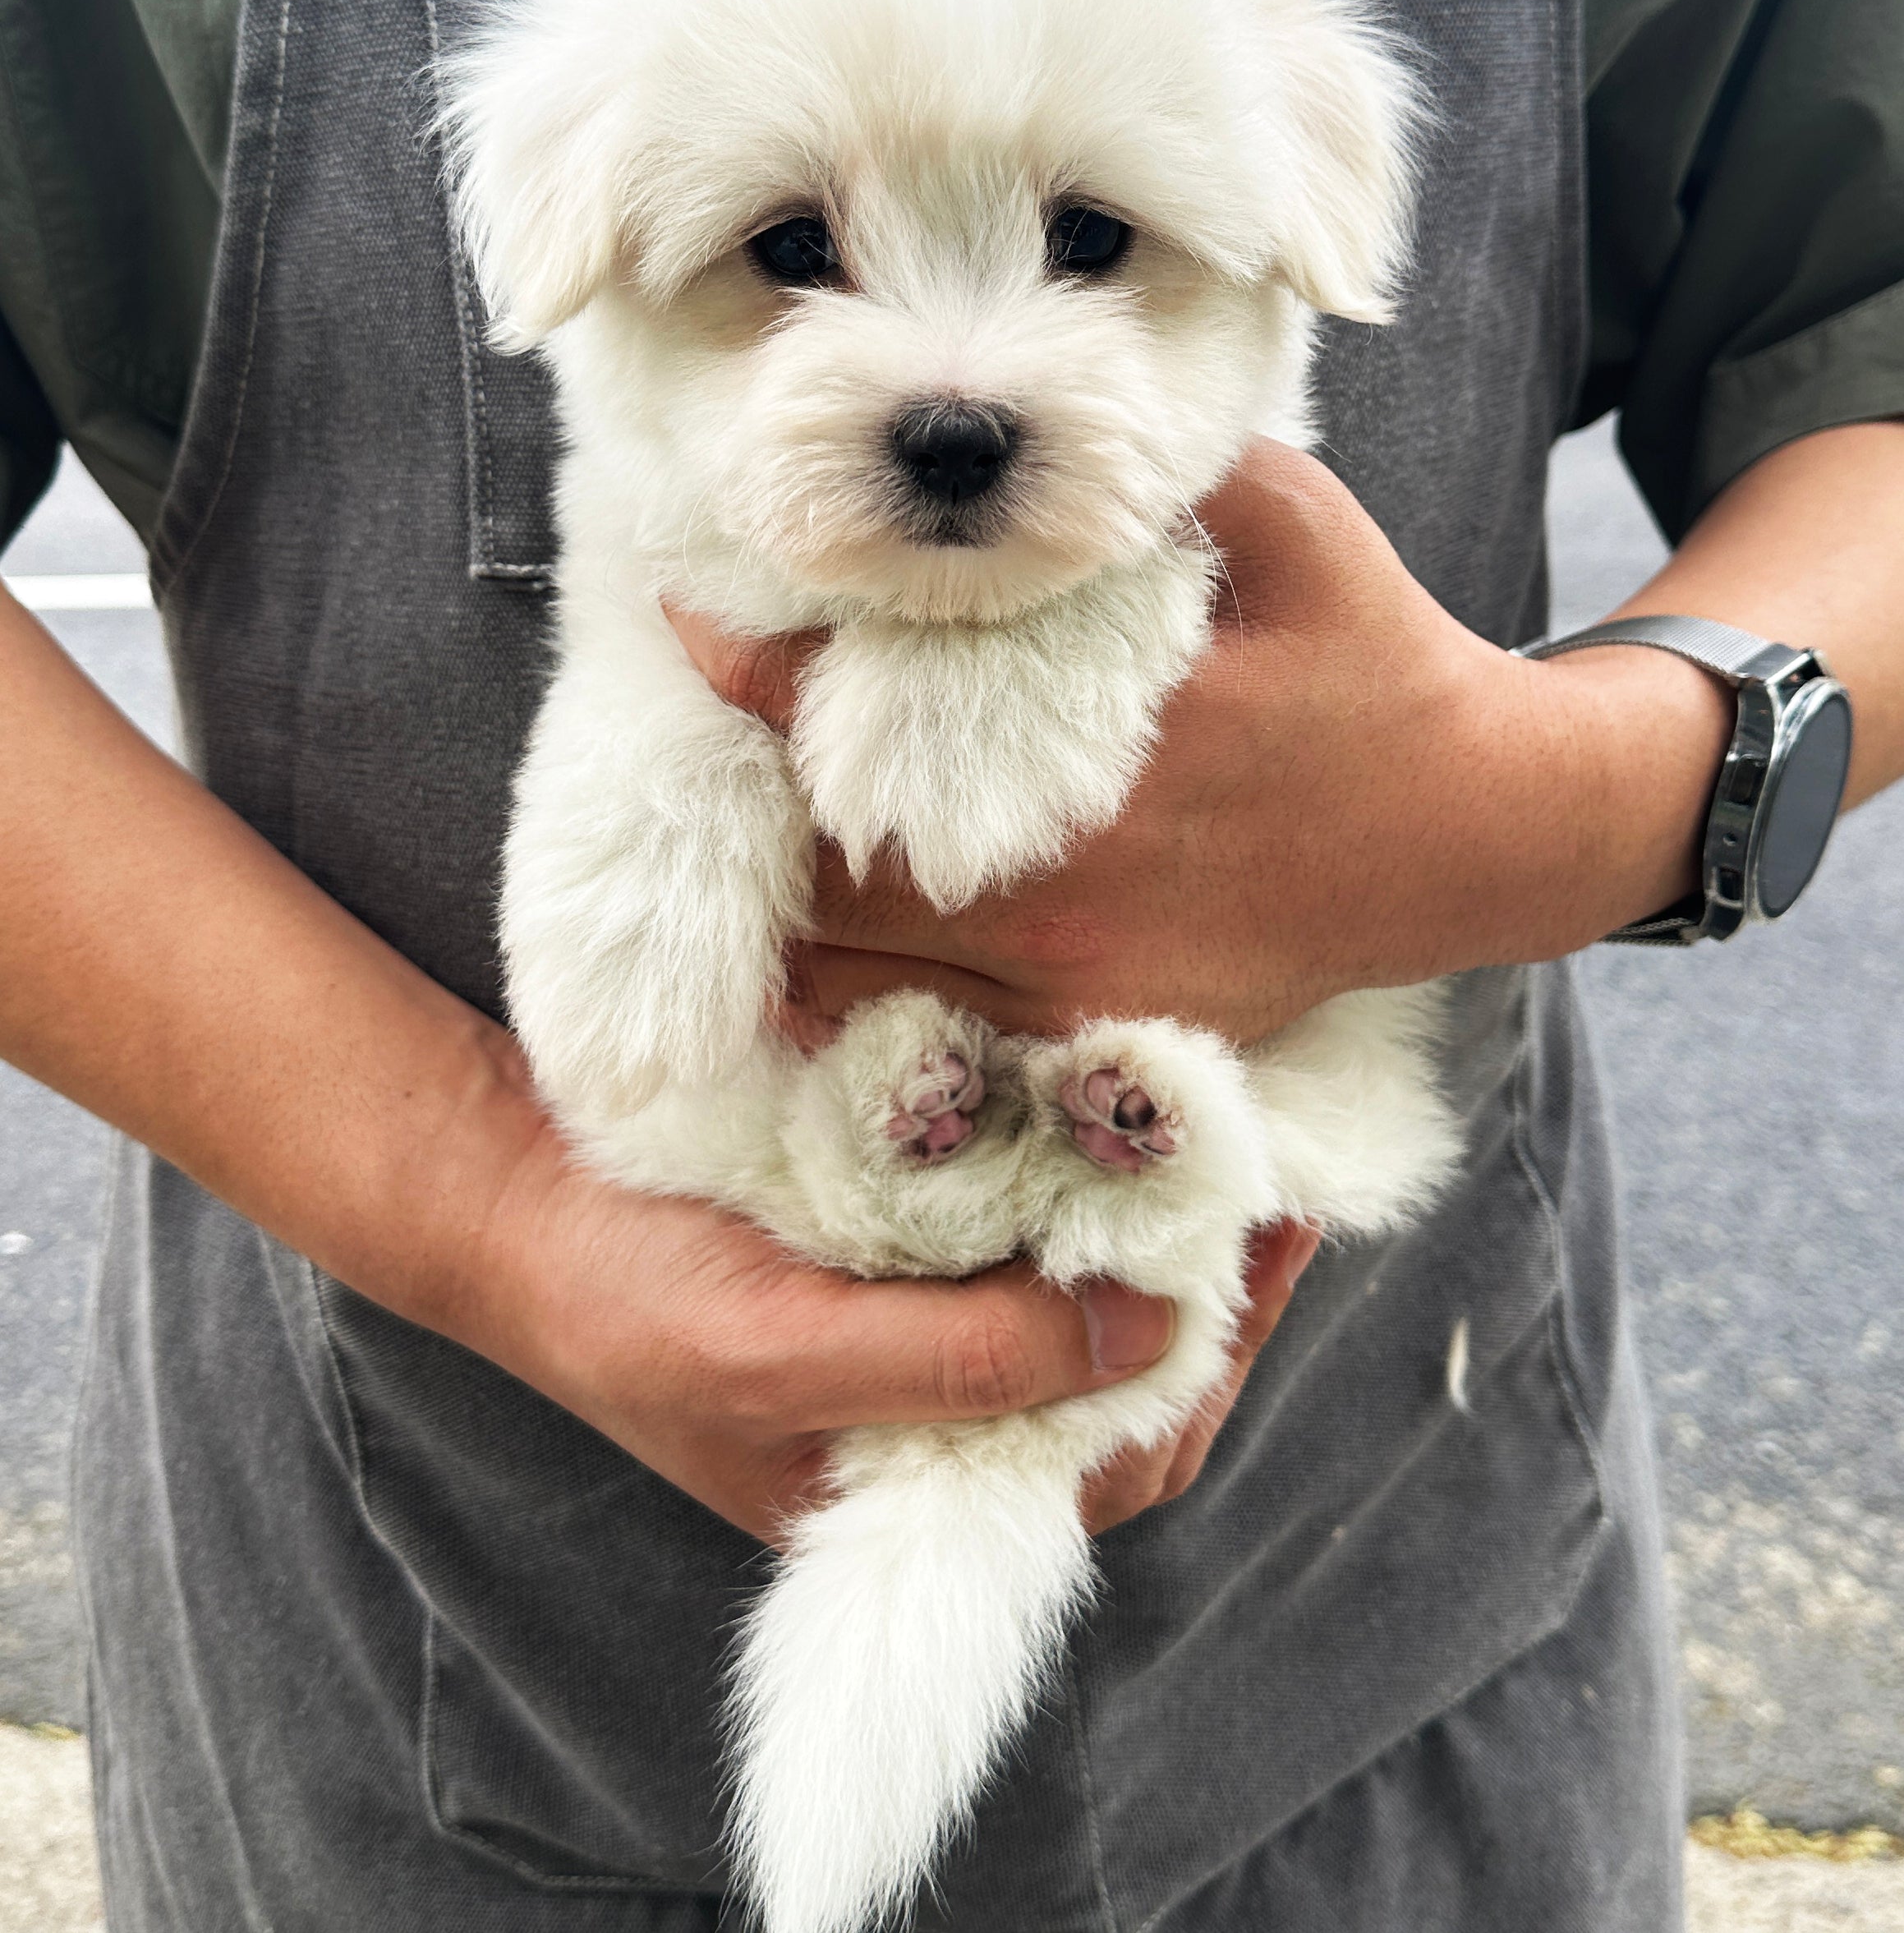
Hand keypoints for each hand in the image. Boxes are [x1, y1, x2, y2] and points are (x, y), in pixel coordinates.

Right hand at [463, 1057, 1318, 1543]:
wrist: (501, 1190)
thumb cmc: (618, 1296)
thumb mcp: (783, 1352)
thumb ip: (961, 1361)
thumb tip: (1151, 1333)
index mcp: (905, 1495)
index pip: (1106, 1467)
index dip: (1203, 1370)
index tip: (1265, 1248)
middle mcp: (925, 1416)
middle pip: (1112, 1381)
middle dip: (1200, 1291)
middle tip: (1263, 1174)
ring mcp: (906, 1319)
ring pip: (1074, 1295)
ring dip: (1146, 1223)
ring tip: (1212, 1131)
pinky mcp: (884, 1232)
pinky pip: (1010, 1221)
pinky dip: (1069, 1170)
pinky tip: (1105, 1102)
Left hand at [668, 438, 1736, 1045]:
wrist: (1480, 833)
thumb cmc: (1377, 662)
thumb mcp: (1294, 527)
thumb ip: (1166, 472)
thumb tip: (1037, 410)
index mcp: (1103, 745)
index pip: (869, 714)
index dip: (753, 668)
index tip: (681, 615)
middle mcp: (1078, 878)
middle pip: (832, 862)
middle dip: (742, 797)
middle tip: (684, 741)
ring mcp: (1086, 974)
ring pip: (867, 970)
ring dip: (779, 908)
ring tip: (717, 842)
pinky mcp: (1106, 1030)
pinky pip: (938, 1034)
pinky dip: (857, 999)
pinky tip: (808, 951)